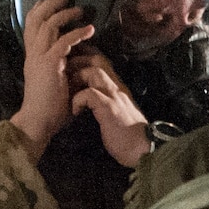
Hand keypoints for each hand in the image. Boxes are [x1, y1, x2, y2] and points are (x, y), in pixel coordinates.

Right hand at [11, 0, 94, 158]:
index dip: (39, 10)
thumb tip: (72, 57)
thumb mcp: (52, 79)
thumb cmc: (48, 106)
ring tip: (80, 9)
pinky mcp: (49, 65)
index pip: (30, 25)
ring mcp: (39, 58)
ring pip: (49, 26)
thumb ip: (58, 65)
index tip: (50, 0)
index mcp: (32, 56)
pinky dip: (77, 33)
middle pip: (36, 19)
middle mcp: (32, 53)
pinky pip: (63, 42)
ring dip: (65, 15)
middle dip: (51, 4)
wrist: (39, 122)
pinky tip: (89, 29)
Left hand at [68, 47, 152, 165]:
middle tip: (65, 75)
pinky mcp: (110, 108)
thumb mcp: (117, 112)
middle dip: (78, 62)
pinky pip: (89, 93)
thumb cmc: (128, 136)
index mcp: (118, 88)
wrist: (144, 150)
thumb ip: (107, 101)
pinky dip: (78, 99)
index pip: (102, 61)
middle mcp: (117, 87)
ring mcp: (114, 96)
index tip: (72, 66)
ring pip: (94, 71)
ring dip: (77, 78)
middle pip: (98, 59)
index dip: (85, 58)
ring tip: (68, 91)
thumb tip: (91, 100)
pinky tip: (75, 112)